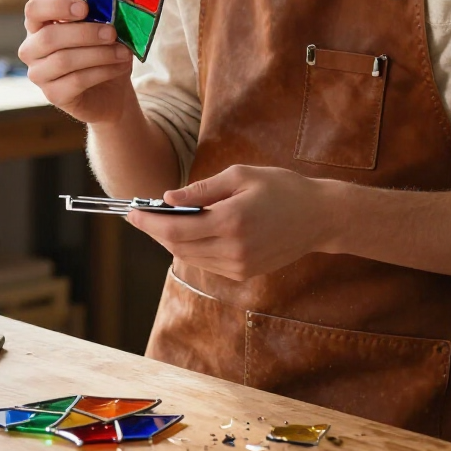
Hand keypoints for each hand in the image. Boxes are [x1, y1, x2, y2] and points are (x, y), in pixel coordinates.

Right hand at [18, 0, 133, 122]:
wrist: (110, 92)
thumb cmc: (103, 52)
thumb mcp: (102, 30)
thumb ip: (100, 17)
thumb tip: (112, 8)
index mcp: (39, 25)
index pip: (34, 9)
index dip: (57, 6)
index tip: (85, 8)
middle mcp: (32, 49)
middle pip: (49, 37)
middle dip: (85, 33)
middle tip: (112, 33)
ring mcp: (39, 74)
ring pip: (63, 60)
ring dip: (99, 54)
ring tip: (123, 52)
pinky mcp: (53, 95)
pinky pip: (76, 80)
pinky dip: (103, 71)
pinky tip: (120, 66)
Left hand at [126, 165, 336, 280]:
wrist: (319, 217)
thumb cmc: (281, 188)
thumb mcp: (241, 176)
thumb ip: (202, 189)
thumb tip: (168, 199)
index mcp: (231, 221)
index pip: (176, 228)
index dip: (149, 222)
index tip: (131, 211)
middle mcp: (233, 250)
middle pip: (178, 246)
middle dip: (155, 231)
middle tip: (140, 214)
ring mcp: (239, 266)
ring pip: (190, 257)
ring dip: (172, 241)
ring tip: (161, 221)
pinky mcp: (244, 273)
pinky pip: (206, 262)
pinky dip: (192, 248)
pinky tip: (189, 231)